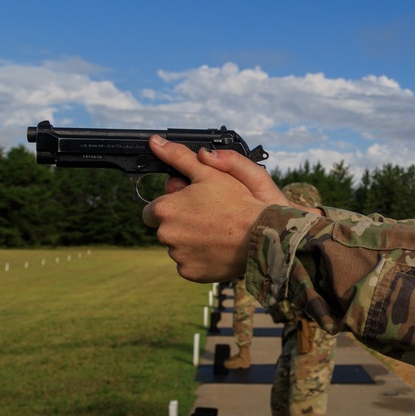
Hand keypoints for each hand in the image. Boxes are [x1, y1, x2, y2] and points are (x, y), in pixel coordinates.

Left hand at [142, 136, 284, 282]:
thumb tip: (155, 142)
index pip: (152, 210)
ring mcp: (178, 256)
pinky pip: (189, 265)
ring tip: (216, 233)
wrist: (262, 235)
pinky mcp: (190, 273)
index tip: (190, 206)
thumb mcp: (208, 173)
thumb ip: (179, 157)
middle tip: (208, 218)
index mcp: (165, 209)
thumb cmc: (237, 201)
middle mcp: (166, 234)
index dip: (172, 207)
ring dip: (191, 241)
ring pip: (178, 248)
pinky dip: (200, 259)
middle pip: (165, 230)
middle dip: (181, 224)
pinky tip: (217, 249)